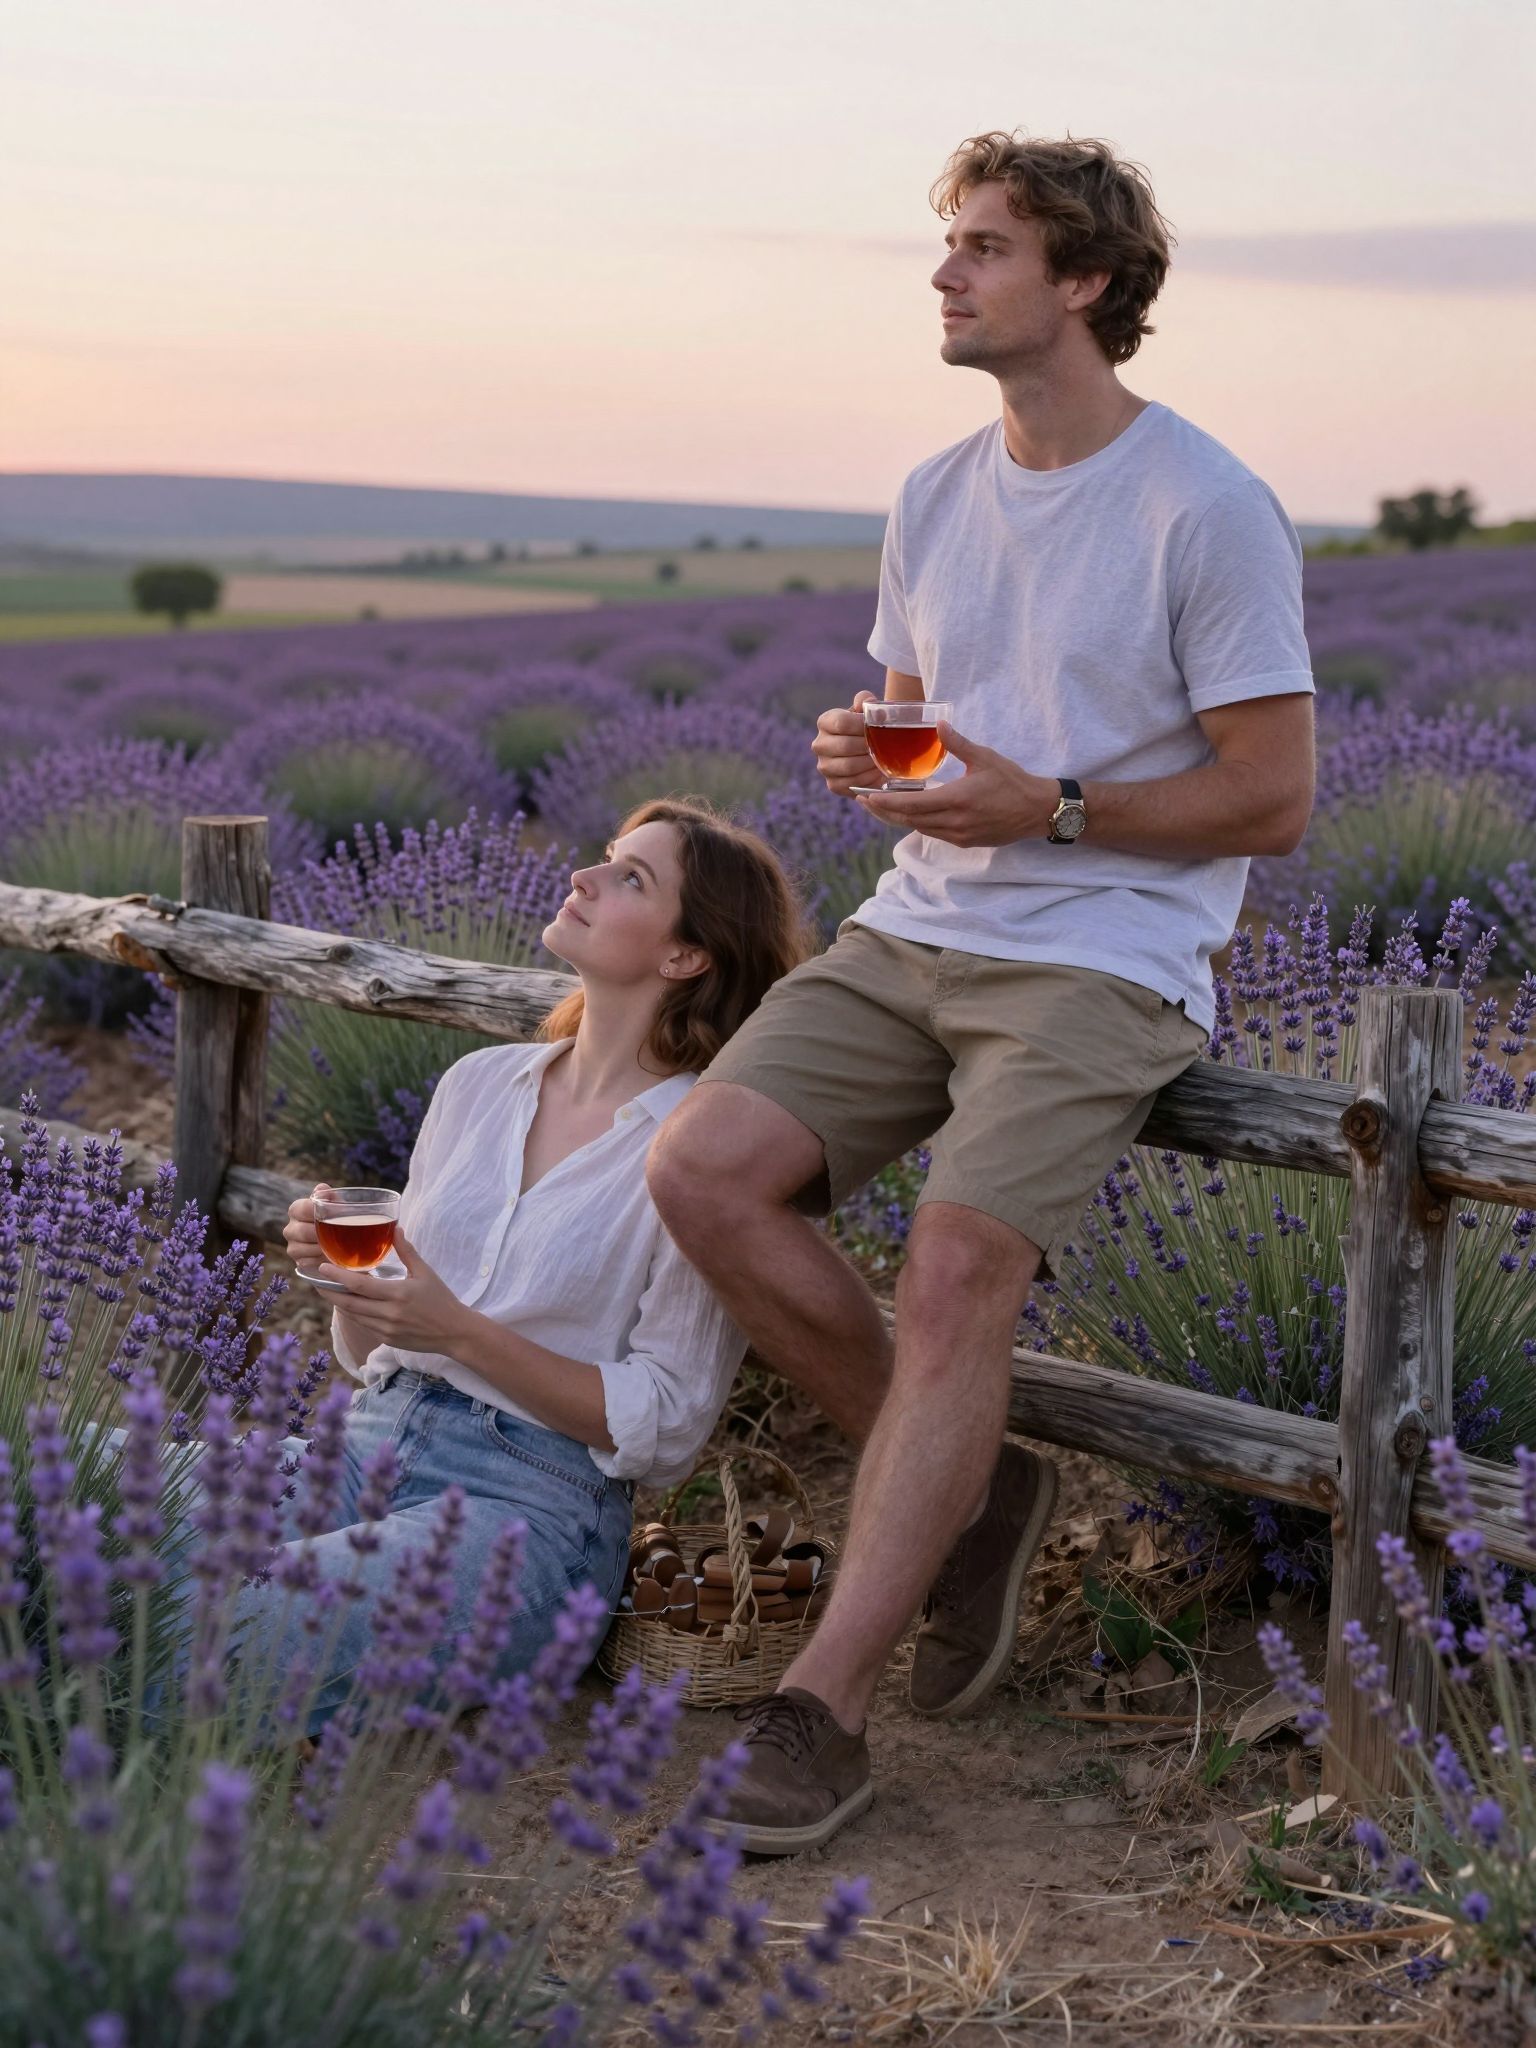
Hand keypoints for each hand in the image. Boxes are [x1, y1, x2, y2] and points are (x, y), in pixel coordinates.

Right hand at [283, 1184, 331, 1271]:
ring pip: (304, 1248)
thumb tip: (321, 1188)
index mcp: (296, 1209)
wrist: (340, 1241)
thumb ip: (329, 1196)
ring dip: (323, 1248)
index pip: (303, 1208)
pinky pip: (308, 1262)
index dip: (319, 1212)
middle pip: (303, 1231)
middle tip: (339, 1234)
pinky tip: (329, 1255)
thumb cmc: (336, 1218)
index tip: (334, 1215)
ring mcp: (292, 1246)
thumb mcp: (336, 1205)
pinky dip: (321, 1259)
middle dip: (322, 1234)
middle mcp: (289, 1228)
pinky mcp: (298, 1261)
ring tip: (336, 1245)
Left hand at [311, 1230, 472, 1356]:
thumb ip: (407, 1251)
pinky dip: (352, 1314)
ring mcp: (386, 1329)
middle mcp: (389, 1313)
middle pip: (349, 1302)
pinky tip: (347, 1304)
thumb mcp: (425, 1272)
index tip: (322, 1267)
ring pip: (353, 1315)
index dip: (337, 1277)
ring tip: (325, 1290)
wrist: (454, 1332)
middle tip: (314, 1280)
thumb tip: (395, 1229)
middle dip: (328, 1291)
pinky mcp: (387, 1339)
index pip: (359, 1285)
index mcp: (398, 1293)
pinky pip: (363, 1325)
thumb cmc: (442, 1299)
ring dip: (338, 1303)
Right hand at [812, 690, 881, 796]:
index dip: (862, 725)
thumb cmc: (867, 727)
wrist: (867, 751)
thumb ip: (865, 700)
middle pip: (846, 746)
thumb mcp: (866, 710)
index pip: (841, 723)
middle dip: (869, 746)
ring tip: (882, 758)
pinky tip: (876, 772)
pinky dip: (868, 778)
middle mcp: (819, 745)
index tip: (877, 726)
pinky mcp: (832, 785)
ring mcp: (824, 767)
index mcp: (825, 722)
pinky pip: (851, 783)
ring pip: (849, 766)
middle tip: (884, 745)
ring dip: (869, 763)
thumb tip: (865, 702)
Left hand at [853, 723, 1060, 847]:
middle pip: (909, 820)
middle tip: (863, 801)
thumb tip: (939, 724)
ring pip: (919, 829)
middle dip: (884, 812)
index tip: (866, 797)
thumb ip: (959, 743)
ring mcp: (959, 835)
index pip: (910, 805)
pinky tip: (909, 814)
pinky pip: (933, 834)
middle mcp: (954, 822)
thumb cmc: (1013, 781)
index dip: (885, 803)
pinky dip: (917, 824)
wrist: (1038, 811)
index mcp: (956, 800)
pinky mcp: (965, 841)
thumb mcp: (986, 758)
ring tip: (880, 807)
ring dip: (898, 819)